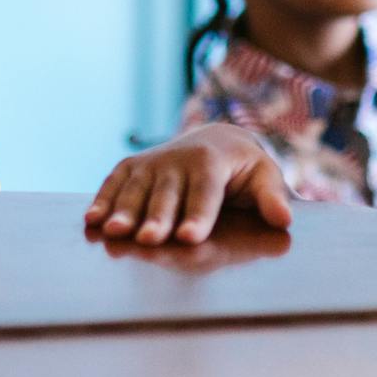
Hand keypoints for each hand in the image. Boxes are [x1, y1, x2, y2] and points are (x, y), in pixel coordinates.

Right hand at [85, 124, 293, 245]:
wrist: (213, 136)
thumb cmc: (243, 167)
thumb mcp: (264, 176)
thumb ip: (272, 197)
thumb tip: (284, 219)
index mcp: (211, 161)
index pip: (205, 193)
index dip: (197, 216)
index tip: (188, 237)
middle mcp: (177, 160)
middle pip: (166, 195)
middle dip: (157, 217)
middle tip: (148, 239)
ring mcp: (151, 163)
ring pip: (136, 190)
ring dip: (123, 211)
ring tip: (114, 233)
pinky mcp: (132, 167)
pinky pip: (115, 183)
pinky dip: (102, 200)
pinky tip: (92, 221)